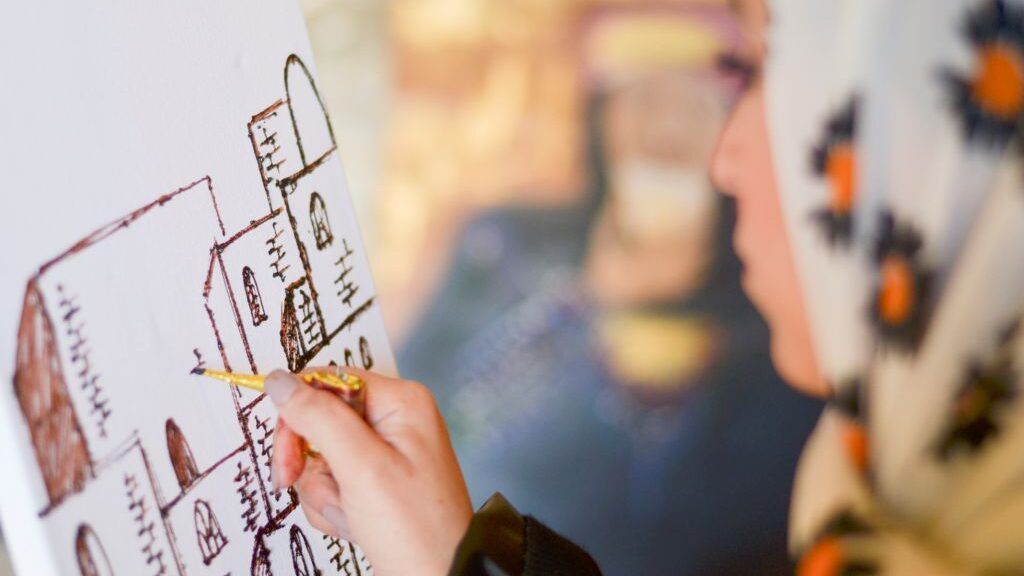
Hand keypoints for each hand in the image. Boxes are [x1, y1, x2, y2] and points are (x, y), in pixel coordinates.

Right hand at [266, 367, 472, 575]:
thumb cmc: (415, 528)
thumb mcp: (361, 467)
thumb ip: (318, 418)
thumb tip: (279, 380)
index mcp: (400, 401)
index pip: (326, 382)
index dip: (298, 418)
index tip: (288, 458)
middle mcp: (394, 419)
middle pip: (319, 420)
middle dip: (312, 465)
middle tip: (313, 491)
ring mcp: (385, 451)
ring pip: (321, 456)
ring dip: (324, 492)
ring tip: (351, 515)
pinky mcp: (376, 479)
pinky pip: (333, 480)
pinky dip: (334, 506)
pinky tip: (355, 523)